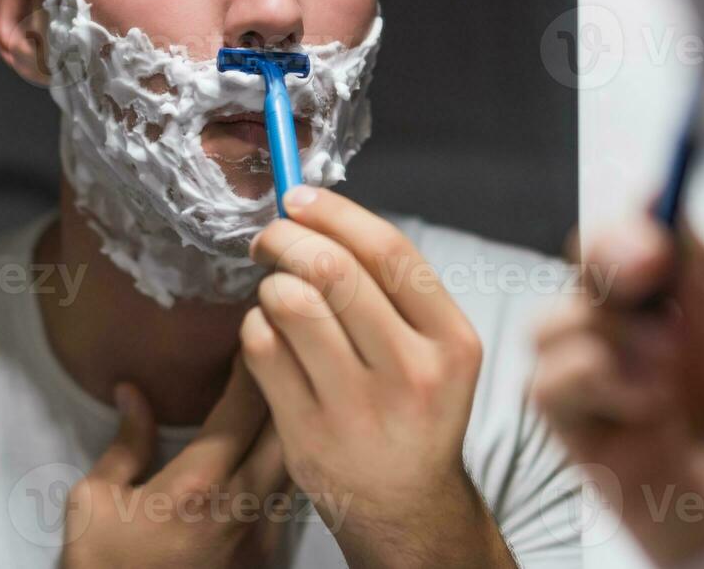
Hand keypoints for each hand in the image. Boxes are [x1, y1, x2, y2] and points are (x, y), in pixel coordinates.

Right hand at [60, 358, 292, 568]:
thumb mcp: (93, 503)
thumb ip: (125, 442)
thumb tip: (135, 391)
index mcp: (196, 487)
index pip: (243, 408)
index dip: (254, 362)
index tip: (256, 327)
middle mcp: (242, 508)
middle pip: (288, 427)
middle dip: (290, 381)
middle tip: (284, 344)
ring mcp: (262, 536)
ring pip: (298, 461)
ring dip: (296, 421)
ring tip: (293, 384)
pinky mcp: (269, 557)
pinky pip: (292, 495)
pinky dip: (291, 462)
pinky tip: (285, 442)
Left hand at [243, 186, 513, 568]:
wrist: (406, 505)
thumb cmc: (413, 407)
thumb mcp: (437, 349)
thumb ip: (396, 288)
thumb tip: (322, 212)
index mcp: (450, 340)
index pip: (389, 251)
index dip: (334, 212)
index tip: (298, 198)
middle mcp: (411, 373)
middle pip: (334, 270)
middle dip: (287, 238)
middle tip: (270, 239)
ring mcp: (358, 407)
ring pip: (291, 304)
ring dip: (270, 284)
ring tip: (275, 292)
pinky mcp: (307, 434)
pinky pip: (260, 350)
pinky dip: (253, 326)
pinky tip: (267, 334)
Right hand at [531, 217, 703, 565]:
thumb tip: (682, 254)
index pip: (664, 240)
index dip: (654, 212)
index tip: (664, 204)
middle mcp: (661, 352)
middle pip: (591, 265)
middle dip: (612, 247)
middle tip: (651, 265)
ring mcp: (623, 400)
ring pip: (551, 322)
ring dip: (599, 323)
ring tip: (665, 361)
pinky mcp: (595, 452)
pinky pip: (547, 389)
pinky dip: (584, 376)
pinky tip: (648, 402)